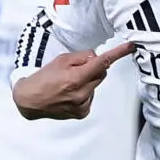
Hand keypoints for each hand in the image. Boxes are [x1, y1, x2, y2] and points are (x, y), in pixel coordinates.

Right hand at [12, 42, 135, 120]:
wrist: (30, 100)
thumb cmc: (43, 78)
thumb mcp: (61, 60)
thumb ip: (82, 57)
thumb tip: (96, 58)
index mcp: (76, 78)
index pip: (102, 62)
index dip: (117, 53)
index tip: (129, 47)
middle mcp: (81, 93)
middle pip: (100, 74)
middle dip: (93, 68)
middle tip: (77, 69)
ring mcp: (82, 105)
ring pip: (96, 86)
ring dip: (88, 81)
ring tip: (68, 84)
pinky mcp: (82, 113)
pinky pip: (91, 97)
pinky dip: (84, 93)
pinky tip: (70, 94)